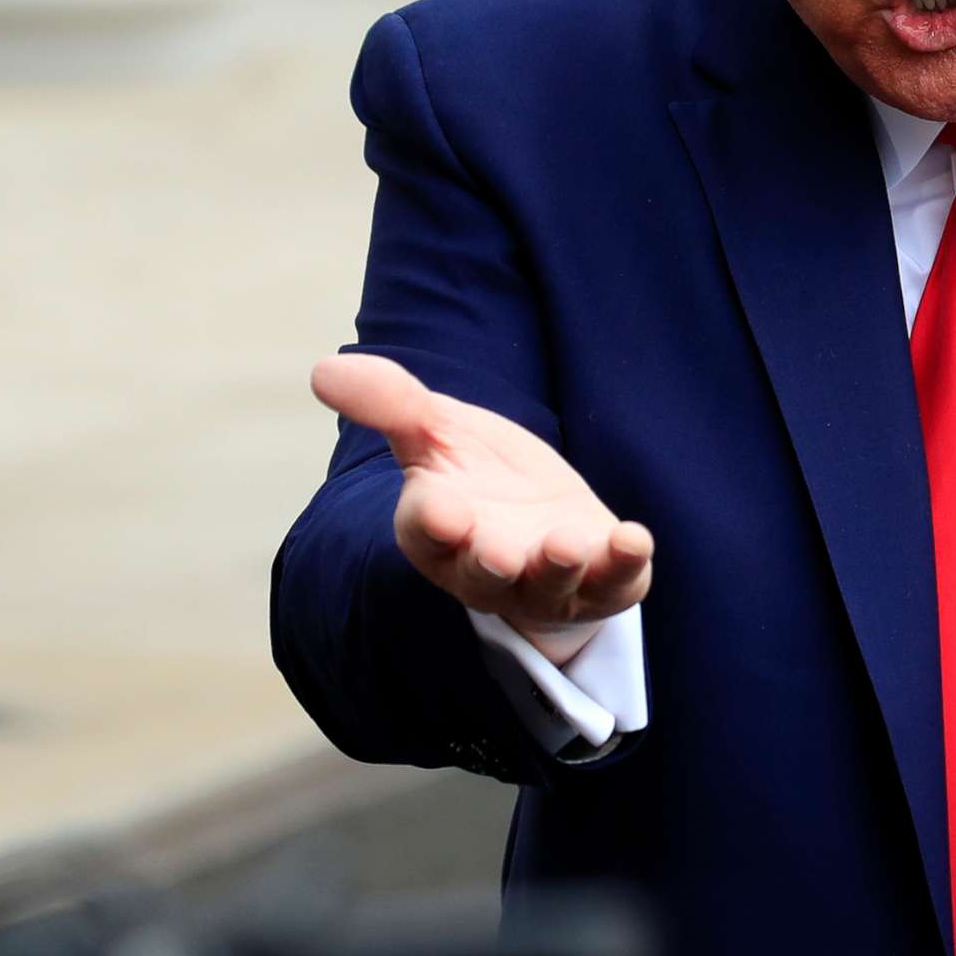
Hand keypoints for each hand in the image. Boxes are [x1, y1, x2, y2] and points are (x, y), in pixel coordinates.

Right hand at [311, 353, 652, 664]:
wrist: (540, 513)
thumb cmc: (477, 475)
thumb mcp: (435, 428)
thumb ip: (390, 403)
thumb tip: (322, 370)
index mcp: (439, 529)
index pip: (426, 531)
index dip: (432, 521)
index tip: (437, 507)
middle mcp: (489, 566)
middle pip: (483, 574)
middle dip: (490, 564)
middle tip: (496, 552)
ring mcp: (547, 581)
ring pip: (549, 586)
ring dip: (559, 566)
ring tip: (568, 543)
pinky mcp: (601, 583)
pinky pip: (614, 583)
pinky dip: (625, 565)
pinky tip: (634, 537)